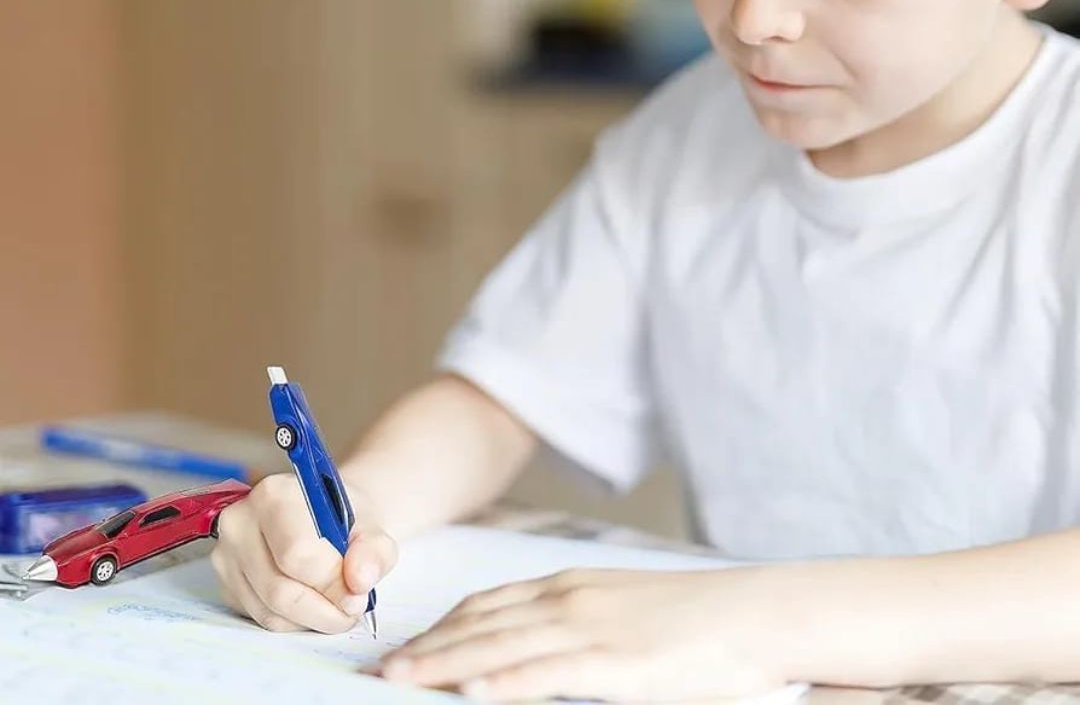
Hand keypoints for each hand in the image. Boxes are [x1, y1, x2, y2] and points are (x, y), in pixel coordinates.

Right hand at [210, 472, 396, 633]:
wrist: (323, 515)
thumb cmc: (342, 518)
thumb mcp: (371, 525)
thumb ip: (374, 551)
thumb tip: (360, 580)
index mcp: (274, 494)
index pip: (296, 554)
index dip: (331, 583)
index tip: (357, 595)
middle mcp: (240, 522)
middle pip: (279, 589)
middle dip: (324, 609)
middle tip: (352, 609)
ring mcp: (226, 555)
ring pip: (271, 611)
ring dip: (312, 619)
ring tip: (338, 606)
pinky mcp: (226, 584)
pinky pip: (262, 618)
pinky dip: (295, 621)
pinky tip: (313, 603)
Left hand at [376, 565, 788, 701]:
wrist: (753, 613)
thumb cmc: (695, 619)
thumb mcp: (624, 610)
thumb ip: (576, 627)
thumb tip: (540, 648)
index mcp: (570, 585)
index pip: (486, 603)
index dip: (441, 627)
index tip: (407, 647)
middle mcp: (567, 599)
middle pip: (479, 622)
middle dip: (426, 647)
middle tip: (381, 669)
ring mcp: (587, 628)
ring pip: (496, 646)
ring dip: (441, 665)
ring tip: (398, 681)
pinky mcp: (612, 663)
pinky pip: (541, 674)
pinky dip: (499, 683)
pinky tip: (467, 693)